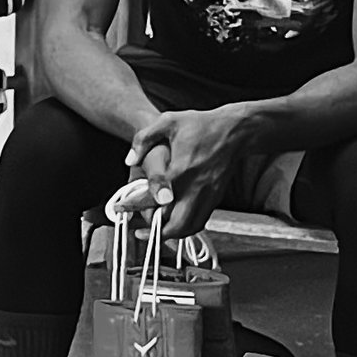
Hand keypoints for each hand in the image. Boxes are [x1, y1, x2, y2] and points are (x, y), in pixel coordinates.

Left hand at [126, 106, 244, 233]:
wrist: (236, 130)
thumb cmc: (202, 124)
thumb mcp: (168, 122)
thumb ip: (144, 139)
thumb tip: (129, 160)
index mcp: (180, 169)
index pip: (154, 197)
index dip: (134, 205)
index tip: (120, 207)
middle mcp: (196, 187)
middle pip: (176, 224)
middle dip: (156, 232)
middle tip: (141, 230)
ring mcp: (208, 194)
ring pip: (190, 227)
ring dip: (172, 234)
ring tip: (156, 230)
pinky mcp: (216, 197)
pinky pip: (201, 220)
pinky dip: (187, 227)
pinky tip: (175, 222)